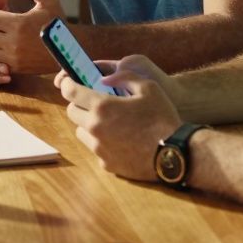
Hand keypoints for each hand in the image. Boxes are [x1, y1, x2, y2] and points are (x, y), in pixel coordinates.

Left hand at [57, 67, 180, 181]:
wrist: (174, 154)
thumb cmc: (163, 118)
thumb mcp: (149, 87)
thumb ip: (124, 78)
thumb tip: (105, 79)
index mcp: (103, 107)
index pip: (70, 92)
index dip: (67, 84)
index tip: (70, 82)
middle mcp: (95, 128)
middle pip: (71, 113)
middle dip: (79, 104)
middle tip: (94, 102)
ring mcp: (99, 148)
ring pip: (81, 132)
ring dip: (88, 124)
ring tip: (108, 123)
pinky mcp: (106, 164)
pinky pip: (96, 149)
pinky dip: (102, 143)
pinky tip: (119, 140)